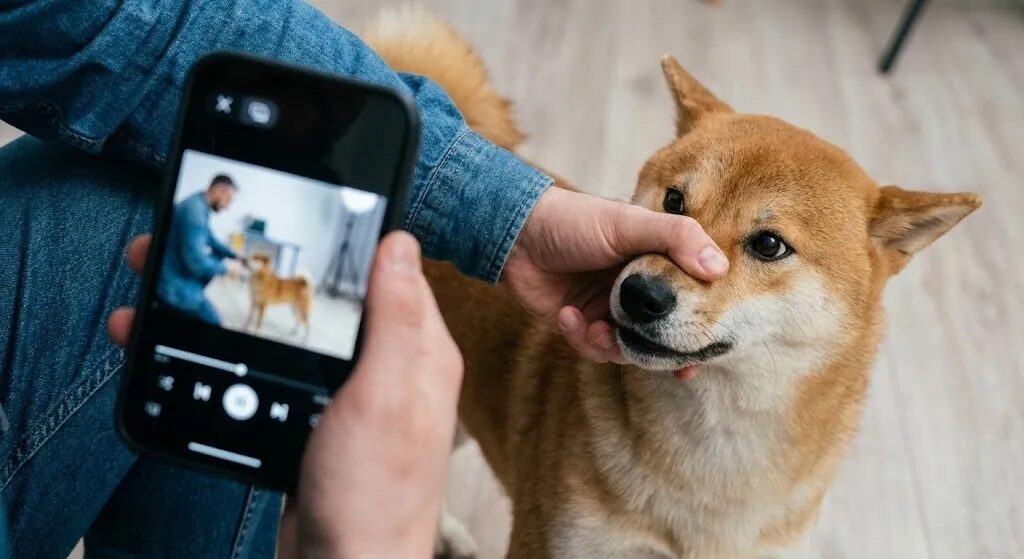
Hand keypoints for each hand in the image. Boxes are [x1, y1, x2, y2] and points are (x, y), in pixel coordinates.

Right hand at [107, 232, 462, 558]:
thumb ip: (395, 320)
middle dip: (264, 271)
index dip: (339, 239)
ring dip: (237, 309)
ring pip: (293, 330)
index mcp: (419, 351)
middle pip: (328, 297)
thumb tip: (400, 243)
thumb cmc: (373, 495)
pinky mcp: (316, 420)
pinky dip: (235, 352)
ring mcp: (351, 394)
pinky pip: (276, 370)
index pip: (387, 270)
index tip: (286, 218)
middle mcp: (390, 367)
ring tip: (172, 293)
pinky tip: (193, 345)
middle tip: (199, 253)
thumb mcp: (386, 396)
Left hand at [503, 187, 727, 363]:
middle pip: (662, 332)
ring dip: (614, 344)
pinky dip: (581, 338)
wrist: (515, 231)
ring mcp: (607, 308)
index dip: (701, 324)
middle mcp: (636, 289)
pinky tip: (567, 316)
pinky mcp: (578, 322)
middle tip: (662, 363)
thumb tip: (721, 268)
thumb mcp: (631, 222)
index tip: (711, 347)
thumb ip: (677, 238)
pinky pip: (592, 347)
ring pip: (627, 347)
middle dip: (661, 350)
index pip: (689, 298)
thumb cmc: (576, 219)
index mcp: (656, 264)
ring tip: (598, 329)